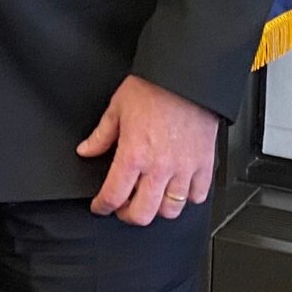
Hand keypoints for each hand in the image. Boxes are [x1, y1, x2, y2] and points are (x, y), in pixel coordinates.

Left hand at [76, 74, 217, 225]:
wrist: (187, 76)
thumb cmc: (155, 87)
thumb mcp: (117, 108)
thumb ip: (101, 135)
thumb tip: (86, 150)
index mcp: (134, 154)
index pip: (113, 196)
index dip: (102, 206)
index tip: (100, 206)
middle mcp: (159, 167)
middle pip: (142, 214)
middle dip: (127, 215)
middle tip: (124, 207)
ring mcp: (184, 169)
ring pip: (171, 210)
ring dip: (157, 209)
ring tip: (151, 198)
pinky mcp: (205, 164)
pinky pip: (198, 196)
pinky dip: (187, 198)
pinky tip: (178, 189)